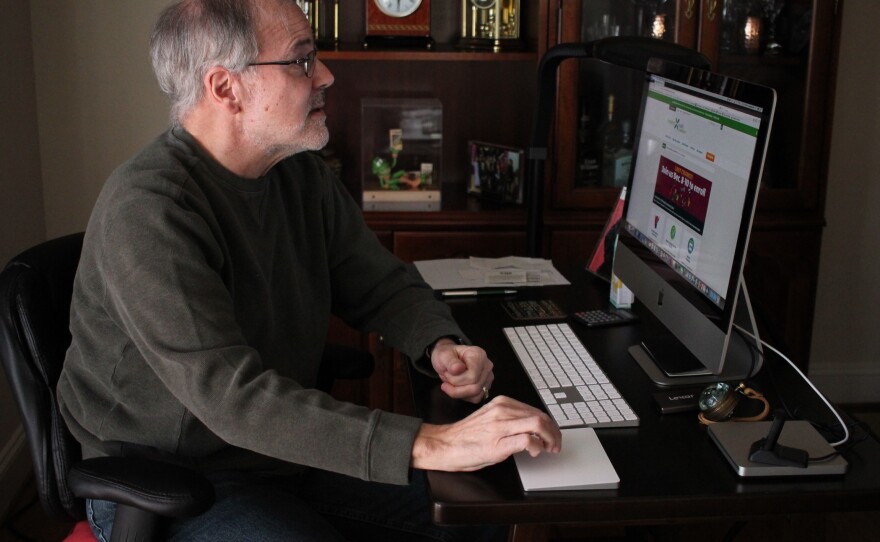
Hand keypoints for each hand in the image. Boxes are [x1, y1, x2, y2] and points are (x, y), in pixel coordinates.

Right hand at [411, 396, 561, 471]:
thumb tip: (529, 427)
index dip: (548, 423)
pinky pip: (527, 440)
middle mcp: (502, 410)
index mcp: (501, 403)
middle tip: (555, 443)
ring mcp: (501, 425)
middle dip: (553, 431)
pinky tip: (534, 452)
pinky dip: (536, 446)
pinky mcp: (499, 443)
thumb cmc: (465, 436)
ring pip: (537, 424)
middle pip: (540, 416)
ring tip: (549, 448)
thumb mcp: (490, 419)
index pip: (534, 410)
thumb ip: (509, 418)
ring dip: (549, 438)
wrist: (445, 444)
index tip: (551, 433)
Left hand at [430, 339, 493, 403]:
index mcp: (479, 355)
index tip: (447, 373)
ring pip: (476, 395)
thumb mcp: (443, 355)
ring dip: (459, 392)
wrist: (447, 360)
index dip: (456, 379)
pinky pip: (475, 399)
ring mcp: (488, 378)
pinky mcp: (485, 387)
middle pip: (475, 388)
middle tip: (448, 377)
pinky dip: (464, 396)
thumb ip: (450, 361)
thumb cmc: (446, 356)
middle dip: (456, 386)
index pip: (472, 376)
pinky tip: (457, 387)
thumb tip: (458, 369)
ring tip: (452, 382)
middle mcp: (487, 366)